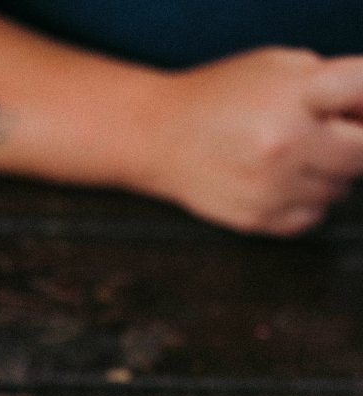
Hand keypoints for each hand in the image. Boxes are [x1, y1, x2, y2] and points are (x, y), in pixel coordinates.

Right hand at [157, 48, 362, 234]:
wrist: (161, 137)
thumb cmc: (219, 98)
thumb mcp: (278, 66)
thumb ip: (329, 81)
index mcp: (295, 95)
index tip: (357, 114)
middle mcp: (286, 143)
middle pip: (361, 154)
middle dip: (353, 143)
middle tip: (331, 134)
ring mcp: (273, 187)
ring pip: (339, 190)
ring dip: (328, 174)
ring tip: (296, 156)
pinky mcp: (260, 219)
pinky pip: (312, 217)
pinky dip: (306, 201)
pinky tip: (283, 182)